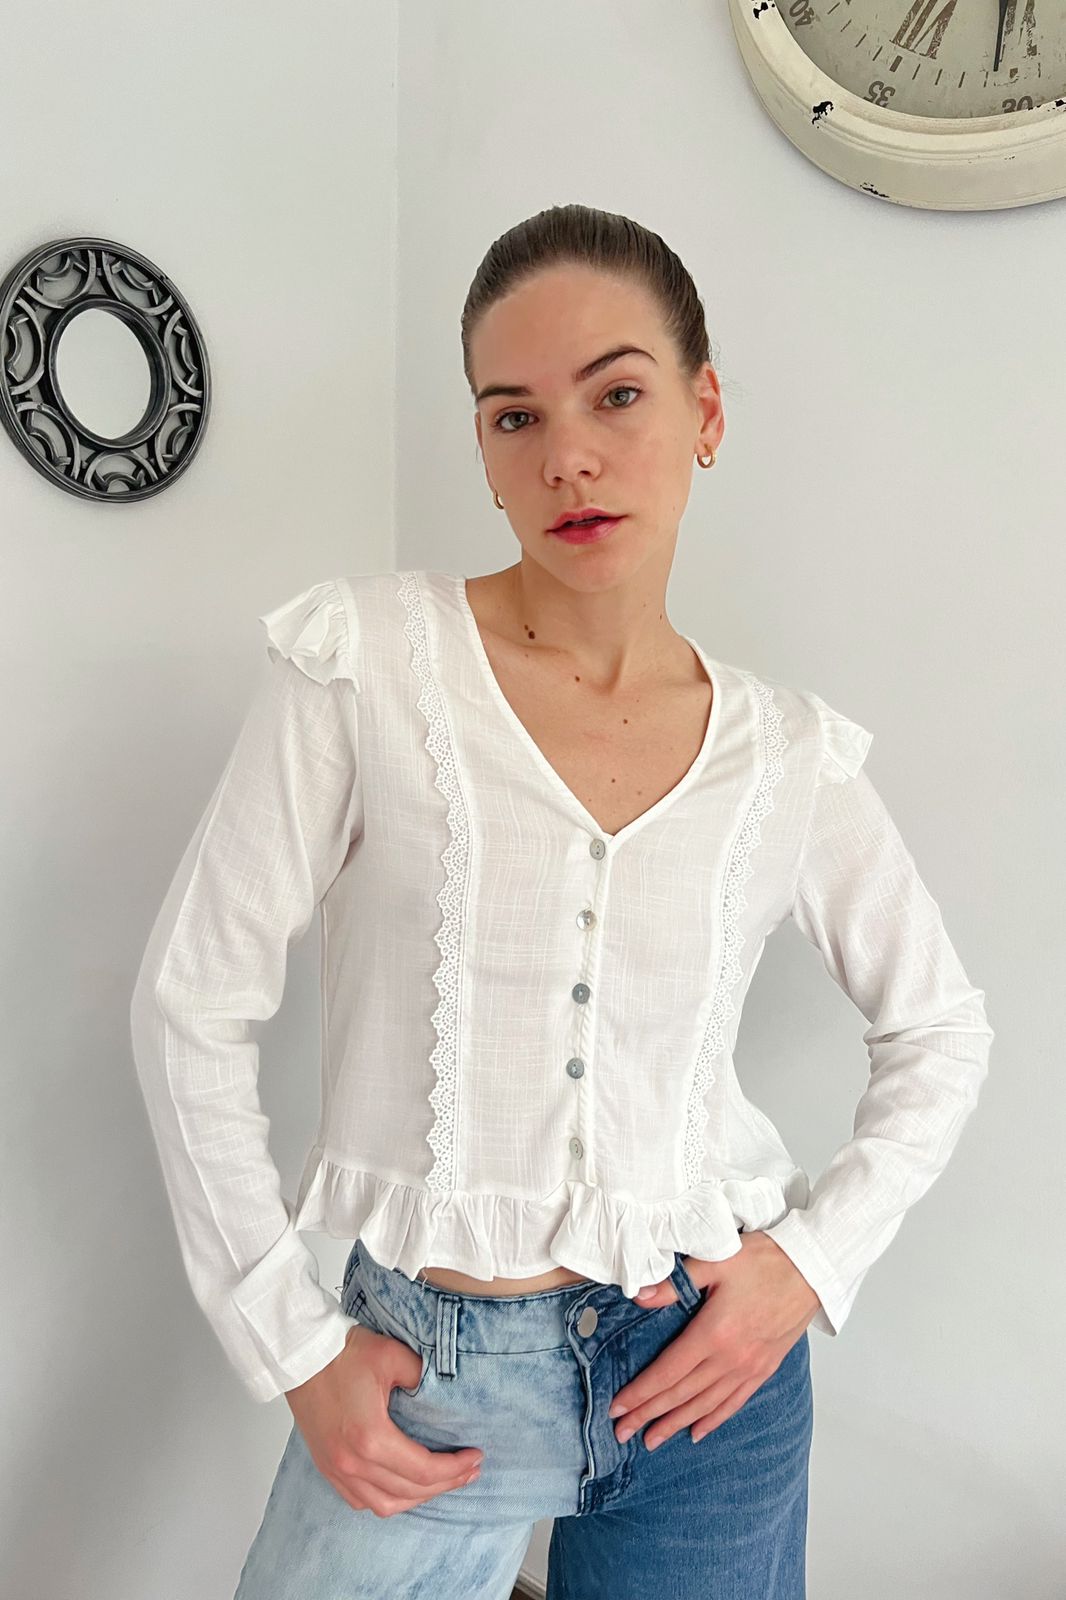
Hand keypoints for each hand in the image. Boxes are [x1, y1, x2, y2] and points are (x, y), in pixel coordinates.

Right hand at [284, 1325, 483, 1515]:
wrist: (301, 1355)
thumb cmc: (342, 1353)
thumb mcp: (393, 1356)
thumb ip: (423, 1377)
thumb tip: (444, 1394)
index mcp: (371, 1438)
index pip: (424, 1470)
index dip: (455, 1468)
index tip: (475, 1457)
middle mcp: (352, 1462)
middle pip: (409, 1492)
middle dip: (445, 1484)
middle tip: (469, 1471)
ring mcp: (336, 1468)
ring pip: (384, 1504)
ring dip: (417, 1497)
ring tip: (442, 1482)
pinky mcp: (326, 1466)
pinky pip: (360, 1500)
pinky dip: (387, 1499)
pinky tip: (404, 1487)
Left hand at [608, 1231, 820, 1449]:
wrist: (811, 1267)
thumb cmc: (765, 1259)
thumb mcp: (714, 1260)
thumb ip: (674, 1283)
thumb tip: (639, 1297)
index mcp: (714, 1333)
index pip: (668, 1372)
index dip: (640, 1393)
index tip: (617, 1408)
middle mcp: (731, 1358)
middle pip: (681, 1395)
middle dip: (649, 1415)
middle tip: (622, 1433)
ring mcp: (750, 1367)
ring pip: (705, 1405)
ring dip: (676, 1423)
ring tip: (652, 1439)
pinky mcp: (765, 1368)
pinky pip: (734, 1402)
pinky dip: (713, 1419)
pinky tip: (697, 1431)